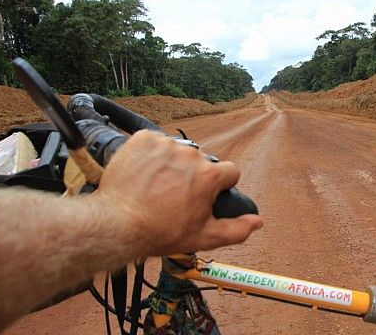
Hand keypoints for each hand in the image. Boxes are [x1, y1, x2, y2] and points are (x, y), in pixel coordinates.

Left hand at [95, 130, 262, 255]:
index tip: (205, 194)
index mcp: (209, 176)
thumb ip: (236, 229)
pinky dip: (150, 155)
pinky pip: (154, 142)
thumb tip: (258, 221)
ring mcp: (165, 144)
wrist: (117, 224)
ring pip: (177, 151)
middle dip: (193, 176)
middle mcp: (191, 155)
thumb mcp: (203, 237)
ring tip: (155, 185)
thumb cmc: (160, 232)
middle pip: (201, 162)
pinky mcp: (143, 139)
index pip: (230, 171)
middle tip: (174, 195)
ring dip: (171, 164)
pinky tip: (143, 173)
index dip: (221, 185)